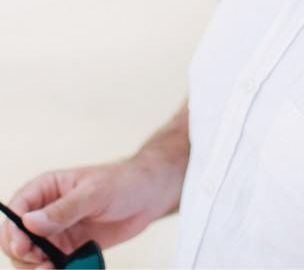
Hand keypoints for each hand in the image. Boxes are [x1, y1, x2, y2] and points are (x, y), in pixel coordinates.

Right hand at [0, 158, 174, 268]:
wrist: (151, 195)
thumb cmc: (125, 181)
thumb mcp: (95, 192)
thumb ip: (64, 209)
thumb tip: (29, 222)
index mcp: (47, 188)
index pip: (16, 209)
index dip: (14, 230)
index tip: (23, 247)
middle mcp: (46, 211)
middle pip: (17, 239)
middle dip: (23, 256)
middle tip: (42, 266)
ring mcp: (56, 232)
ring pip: (30, 258)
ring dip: (37, 269)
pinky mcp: (68, 249)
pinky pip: (51, 265)